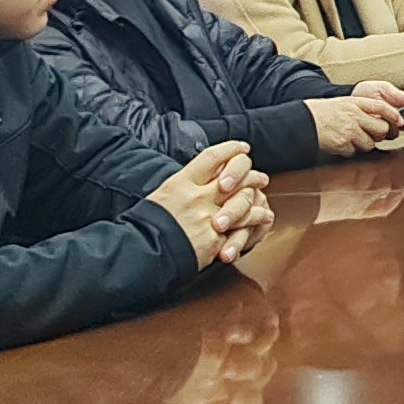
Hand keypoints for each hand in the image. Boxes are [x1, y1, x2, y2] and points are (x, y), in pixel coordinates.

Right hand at [153, 141, 271, 266]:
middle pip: (234, 177)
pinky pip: (241, 229)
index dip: (231, 150)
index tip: (242, 148)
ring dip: (256, 200)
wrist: (140, 255)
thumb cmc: (144, 227)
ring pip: (243, 202)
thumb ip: (181, 188)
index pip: (212, 157)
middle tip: (259, 177)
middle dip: (251, 175)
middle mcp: (197, 197)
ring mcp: (208, 218)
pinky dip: (254, 224)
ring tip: (262, 198)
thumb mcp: (160, 197)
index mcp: (180, 183)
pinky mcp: (214, 240)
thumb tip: (196, 180)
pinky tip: (261, 219)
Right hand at [309, 86, 403, 156]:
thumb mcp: (344, 103)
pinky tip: (340, 143)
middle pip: (381, 128)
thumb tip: (386, 118)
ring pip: (370, 143)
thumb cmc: (324, 113)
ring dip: (363, 144)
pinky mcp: (342, 143)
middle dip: (378, 134)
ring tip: (350, 138)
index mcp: (355, 102)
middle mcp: (354, 115)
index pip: (382, 106)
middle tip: (369, 133)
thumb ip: (363, 108)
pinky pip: (355, 152)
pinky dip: (349, 150)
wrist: (303, 122)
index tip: (400, 121)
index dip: (394, 114)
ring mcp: (349, 130)